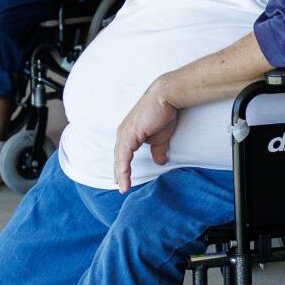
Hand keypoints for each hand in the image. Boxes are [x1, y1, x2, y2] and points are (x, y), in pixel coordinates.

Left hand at [112, 77, 180, 191]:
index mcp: (128, 134)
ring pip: (119, 158)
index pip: (123, 154)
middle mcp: (123, 133)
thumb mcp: (160, 137)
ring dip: (120, 174)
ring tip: (123, 187)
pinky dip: (123, 168)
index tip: (123, 180)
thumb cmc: (163, 113)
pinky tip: (124, 177)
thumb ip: (158, 149)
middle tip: (120, 187)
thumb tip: (160, 162)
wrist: (165, 97)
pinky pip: (124, 155)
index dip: (123, 168)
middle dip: (119, 173)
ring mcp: (124, 133)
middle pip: (118, 157)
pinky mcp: (129, 134)